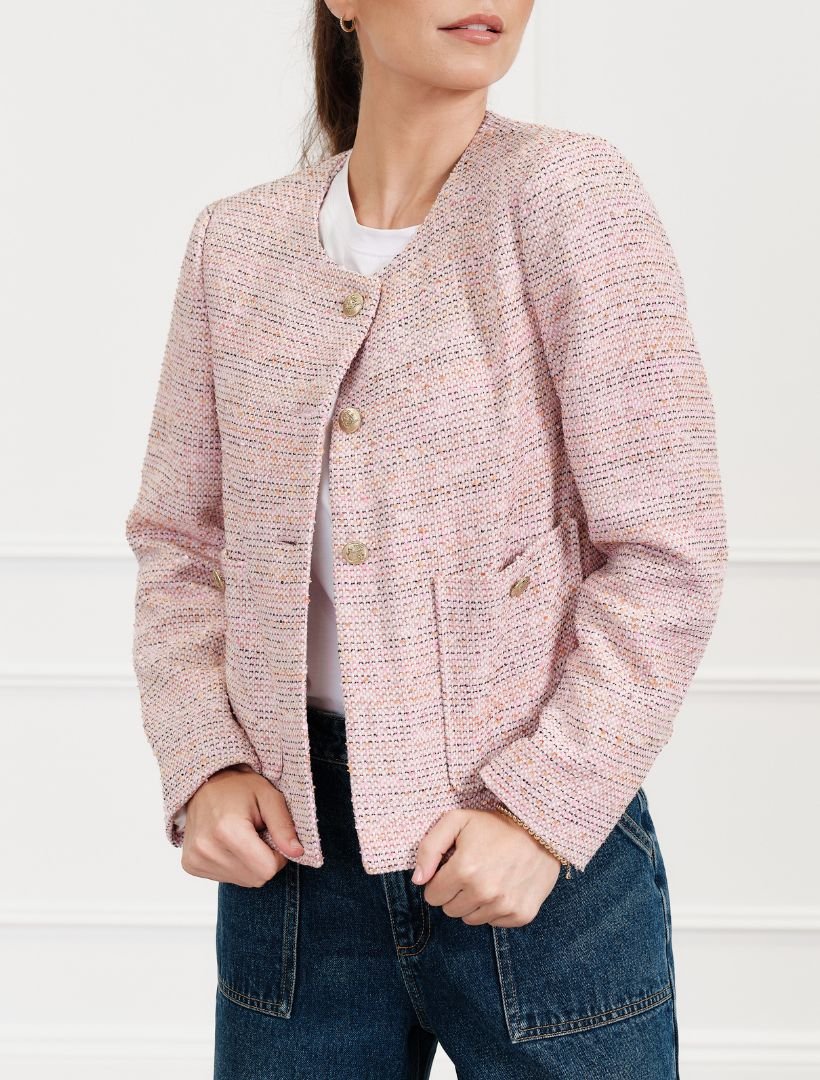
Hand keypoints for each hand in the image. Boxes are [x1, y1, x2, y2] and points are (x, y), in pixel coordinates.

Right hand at [180, 764, 303, 886]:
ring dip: (249, 863)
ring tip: (241, 837)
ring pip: (243, 881)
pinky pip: (226, 879)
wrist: (204, 783)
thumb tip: (297, 852)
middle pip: (256, 879)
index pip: (267, 869)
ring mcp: (196, 859)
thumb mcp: (269, 797)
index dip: (278, 856)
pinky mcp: (190, 865)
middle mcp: (207, 848)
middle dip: (264, 860)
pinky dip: (234, 865)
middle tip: (257, 834)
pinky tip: (228, 844)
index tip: (272, 836)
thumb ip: (284, 826)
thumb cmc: (238, 787)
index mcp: (228, 830)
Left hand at [412, 807, 561, 925]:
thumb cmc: (495, 825)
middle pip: (450, 910)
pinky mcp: (522, 915)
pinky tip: (503, 886)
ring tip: (488, 877)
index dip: (439, 881)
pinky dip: (495, 909)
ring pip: (470, 919)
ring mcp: (505, 906)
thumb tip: (418, 879)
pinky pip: (494, 923)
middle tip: (471, 871)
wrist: (541, 830)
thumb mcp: (456, 821)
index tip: (452, 868)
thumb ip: (429, 848)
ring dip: (474, 902)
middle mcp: (484, 892)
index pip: (432, 896)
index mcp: (464, 870)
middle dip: (455, 892)